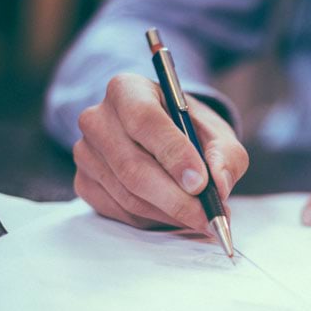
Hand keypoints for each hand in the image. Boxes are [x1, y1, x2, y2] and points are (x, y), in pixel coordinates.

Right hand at [73, 73, 247, 230]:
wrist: (165, 138)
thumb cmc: (190, 131)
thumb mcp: (217, 134)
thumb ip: (225, 155)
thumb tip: (219, 185)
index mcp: (127, 90)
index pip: (144, 120)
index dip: (174, 154)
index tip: (200, 183)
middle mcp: (97, 118)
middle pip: (132, 166)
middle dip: (176, 198)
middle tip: (208, 216)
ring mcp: (85, 152)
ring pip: (128, 195)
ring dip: (169, 213)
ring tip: (201, 217)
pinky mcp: (84, 182)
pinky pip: (120, 211)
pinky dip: (153, 220)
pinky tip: (175, 214)